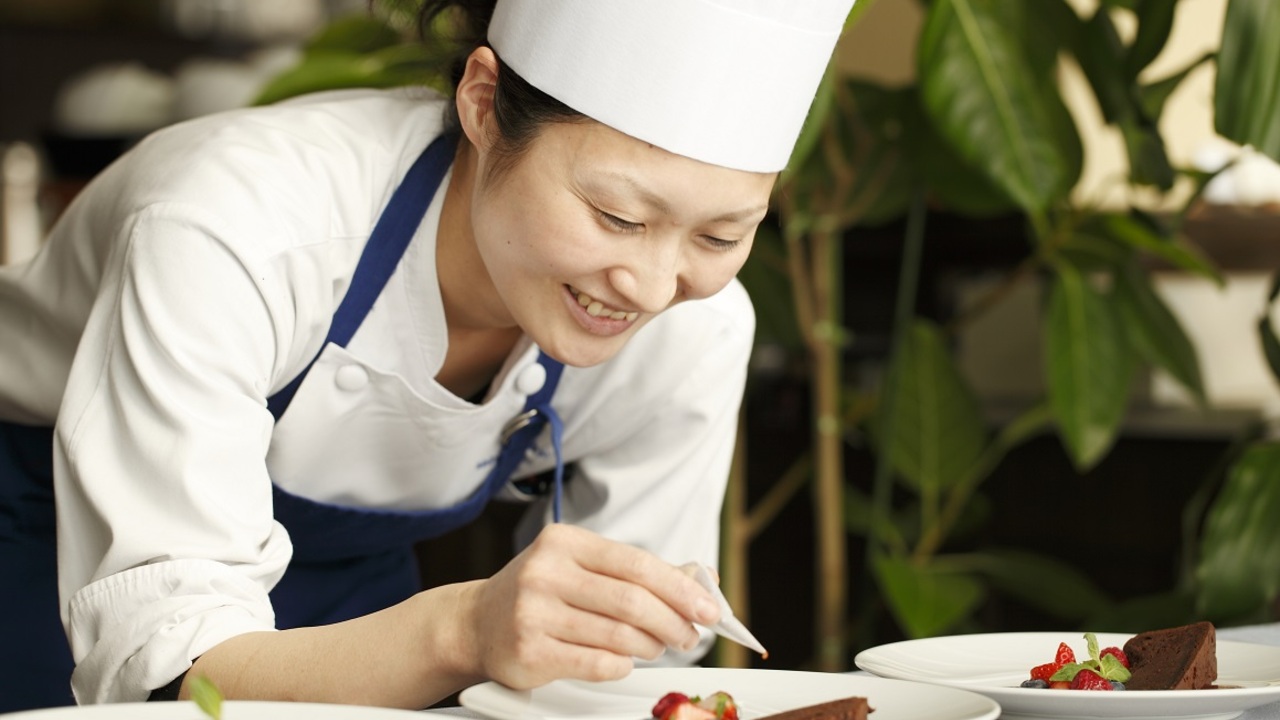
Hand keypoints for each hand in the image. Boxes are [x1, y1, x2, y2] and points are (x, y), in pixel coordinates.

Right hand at [462, 524, 721, 688]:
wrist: (475, 624)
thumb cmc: (540, 593)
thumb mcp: (580, 566)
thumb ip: (634, 572)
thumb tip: (700, 580)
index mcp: (564, 542)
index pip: (637, 563)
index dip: (680, 587)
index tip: (709, 606)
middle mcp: (546, 573)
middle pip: (632, 600)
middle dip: (673, 621)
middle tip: (691, 634)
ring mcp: (534, 613)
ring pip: (618, 634)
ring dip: (651, 645)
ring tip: (659, 646)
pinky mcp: (530, 652)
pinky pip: (597, 663)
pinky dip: (622, 664)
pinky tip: (626, 659)